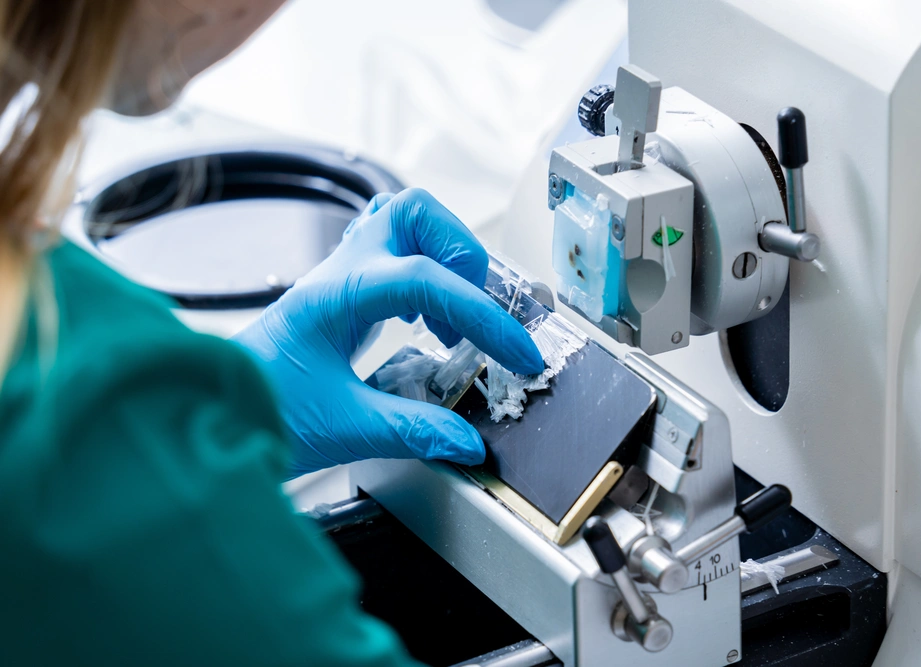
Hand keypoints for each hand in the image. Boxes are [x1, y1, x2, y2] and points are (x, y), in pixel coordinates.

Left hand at [233, 188, 543, 476]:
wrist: (205, 410)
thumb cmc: (254, 408)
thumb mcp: (342, 427)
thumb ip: (411, 431)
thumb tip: (467, 442)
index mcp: (336, 295)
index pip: (425, 278)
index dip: (482, 315)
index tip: (517, 353)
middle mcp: (340, 272)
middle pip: (412, 210)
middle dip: (463, 250)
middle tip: (481, 305)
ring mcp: (340, 278)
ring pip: (404, 225)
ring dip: (447, 261)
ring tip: (459, 320)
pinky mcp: (342, 296)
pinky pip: (395, 260)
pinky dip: (427, 283)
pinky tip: (430, 328)